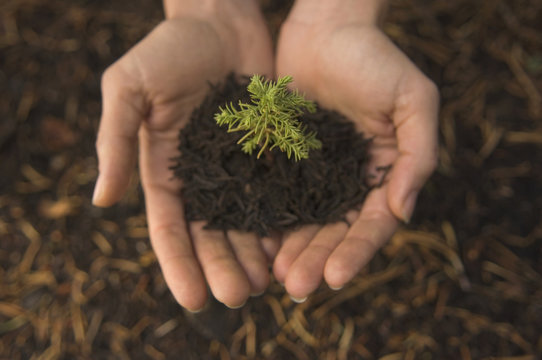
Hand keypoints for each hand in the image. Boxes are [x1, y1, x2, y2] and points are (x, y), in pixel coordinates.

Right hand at [93, 1, 275, 310]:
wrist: (219, 21)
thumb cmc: (168, 49)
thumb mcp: (129, 88)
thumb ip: (115, 140)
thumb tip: (104, 200)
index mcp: (164, 169)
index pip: (169, 227)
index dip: (179, 264)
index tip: (192, 300)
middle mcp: (202, 177)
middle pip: (210, 233)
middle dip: (222, 267)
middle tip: (239, 298)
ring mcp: (237, 167)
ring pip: (245, 222)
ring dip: (252, 255)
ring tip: (266, 285)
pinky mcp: (269, 153)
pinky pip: (276, 194)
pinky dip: (280, 222)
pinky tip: (289, 246)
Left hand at [273, 0, 438, 299]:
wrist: (326, 28)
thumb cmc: (375, 58)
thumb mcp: (413, 99)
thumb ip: (418, 155)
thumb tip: (404, 211)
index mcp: (382, 174)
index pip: (372, 223)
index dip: (356, 252)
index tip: (335, 278)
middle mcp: (347, 181)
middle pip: (333, 231)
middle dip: (317, 259)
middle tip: (296, 286)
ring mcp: (313, 173)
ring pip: (302, 221)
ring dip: (290, 250)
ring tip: (274, 276)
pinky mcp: (282, 160)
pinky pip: (274, 196)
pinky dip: (267, 221)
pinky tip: (254, 243)